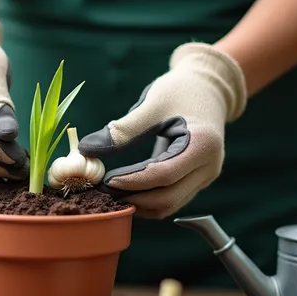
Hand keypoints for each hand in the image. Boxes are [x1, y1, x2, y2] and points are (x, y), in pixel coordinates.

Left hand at [78, 43, 247, 218]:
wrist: (209, 90)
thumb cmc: (180, 91)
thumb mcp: (152, 104)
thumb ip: (123, 129)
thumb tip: (87, 149)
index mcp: (202, 144)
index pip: (163, 175)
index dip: (132, 181)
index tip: (106, 181)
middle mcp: (209, 167)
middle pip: (167, 198)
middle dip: (133, 197)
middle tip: (103, 190)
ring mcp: (205, 177)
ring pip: (169, 205)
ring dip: (139, 203)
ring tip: (111, 192)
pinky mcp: (198, 181)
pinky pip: (171, 199)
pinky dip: (148, 200)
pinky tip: (126, 190)